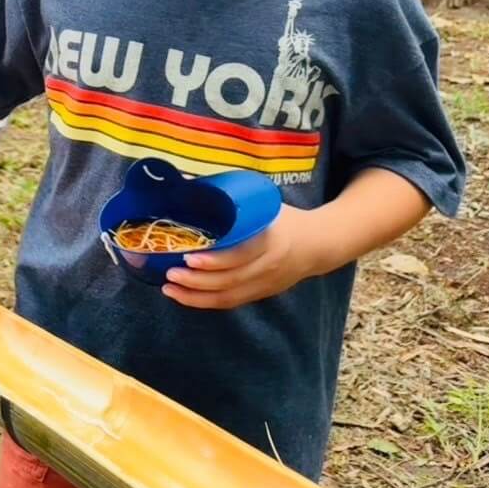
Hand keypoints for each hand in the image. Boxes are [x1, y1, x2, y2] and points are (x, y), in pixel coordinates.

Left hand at [159, 204, 323, 308]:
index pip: (240, 256)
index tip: (189, 257)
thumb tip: (189, 185)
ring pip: (228, 297)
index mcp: (270, 241)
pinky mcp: (261, 294)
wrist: (319, 244)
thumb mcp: (265, 206)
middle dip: (198, 281)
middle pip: (230, 280)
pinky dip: (207, 302)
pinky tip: (185, 296)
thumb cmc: (283, 219)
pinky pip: (232, 302)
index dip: (215, 261)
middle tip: (170, 273)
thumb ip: (233, 202)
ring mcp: (265, 284)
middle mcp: (268, 266)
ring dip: (196, 296)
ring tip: (169, 289)